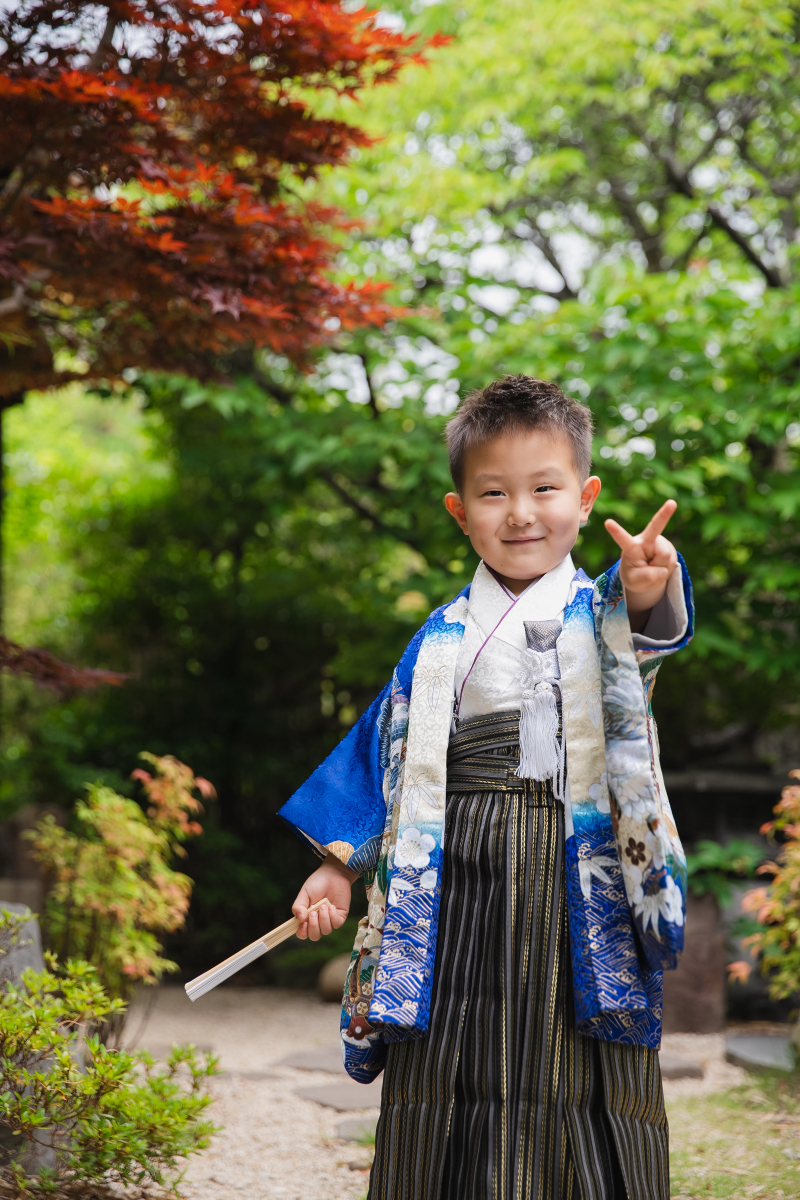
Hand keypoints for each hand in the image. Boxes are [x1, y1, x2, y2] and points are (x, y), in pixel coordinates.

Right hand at [292, 853, 356, 940]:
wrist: (333, 874)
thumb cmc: (317, 883)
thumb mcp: (304, 893)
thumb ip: (298, 906)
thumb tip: (299, 919)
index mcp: (307, 917)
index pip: (302, 933)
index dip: (302, 932)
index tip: (303, 923)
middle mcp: (318, 921)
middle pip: (314, 936)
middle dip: (313, 927)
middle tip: (313, 913)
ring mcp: (330, 920)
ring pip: (326, 931)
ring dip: (323, 919)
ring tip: (324, 905)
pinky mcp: (340, 916)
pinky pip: (336, 924)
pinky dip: (333, 916)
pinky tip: (331, 906)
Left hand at [604, 499, 677, 629]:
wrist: (647, 575)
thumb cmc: (635, 575)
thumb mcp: (635, 582)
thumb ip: (646, 577)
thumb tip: (662, 570)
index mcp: (630, 547)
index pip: (622, 539)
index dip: (616, 531)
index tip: (607, 522)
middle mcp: (645, 540)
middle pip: (655, 527)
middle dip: (665, 514)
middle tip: (672, 503)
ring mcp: (659, 543)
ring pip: (664, 558)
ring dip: (660, 568)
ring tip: (652, 567)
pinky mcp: (669, 548)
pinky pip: (672, 563)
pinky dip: (667, 569)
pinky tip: (660, 566)